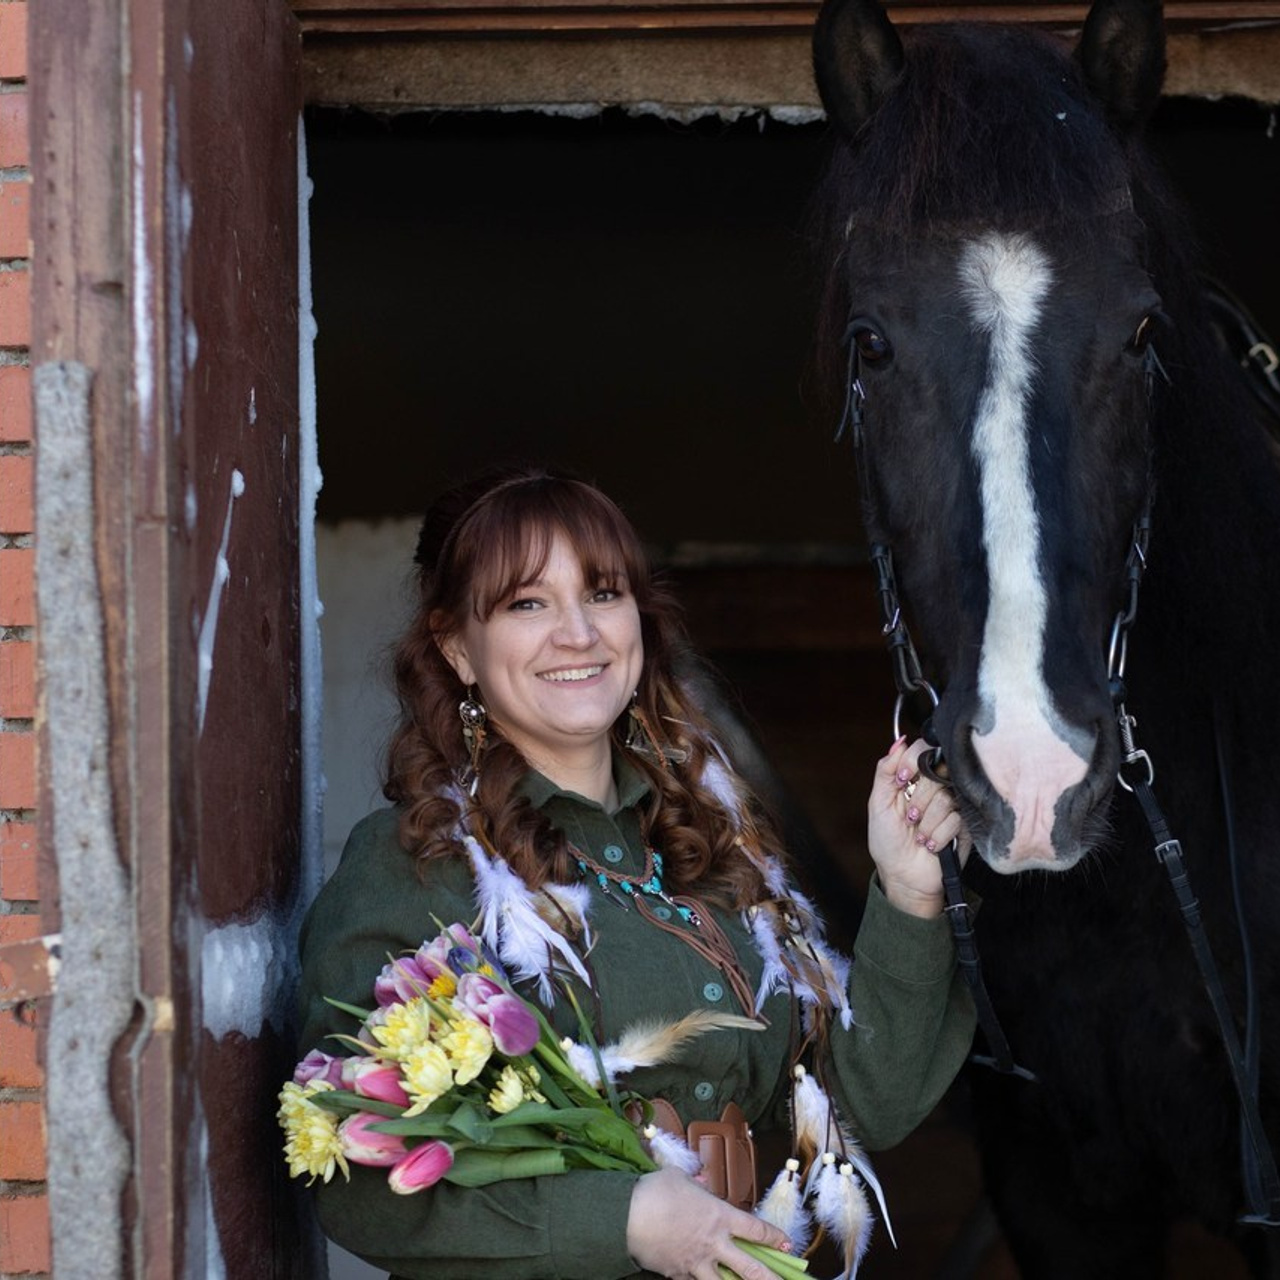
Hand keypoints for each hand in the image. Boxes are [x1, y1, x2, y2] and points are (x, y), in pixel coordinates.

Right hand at [626, 1167, 792, 1279]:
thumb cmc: (655, 1191)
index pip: (755, 1228)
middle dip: (771, 1279)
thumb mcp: (679, 1176)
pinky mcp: (678, 1274)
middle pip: (751, 1268)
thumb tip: (699, 1179)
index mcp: (719, 1215)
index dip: (773, 1237)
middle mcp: (714, 1243)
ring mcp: (697, 1262)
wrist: (629, 1216)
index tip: (787, 1243)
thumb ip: (694, 1181)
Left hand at [867, 737, 968, 918]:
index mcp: (914, 777)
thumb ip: (886, 770)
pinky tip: (931, 845)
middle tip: (910, 817)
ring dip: (927, 822)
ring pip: (947, 797)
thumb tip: (899, 742)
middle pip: (938, 771)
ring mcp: (954, 804)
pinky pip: (957, 818)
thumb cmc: (888, 841)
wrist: (904, 876)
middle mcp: (936, 786)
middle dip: (918, 800)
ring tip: (918, 835)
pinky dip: (938, 835)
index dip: (913, 761)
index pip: (923, 749)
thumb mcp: (878, 803)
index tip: (902, 781)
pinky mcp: (967, 823)